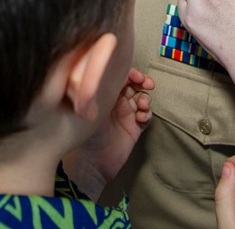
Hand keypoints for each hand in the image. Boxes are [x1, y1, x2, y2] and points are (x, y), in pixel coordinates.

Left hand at [63, 68, 154, 200]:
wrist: (90, 162)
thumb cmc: (86, 134)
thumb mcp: (93, 108)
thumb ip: (102, 90)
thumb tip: (111, 73)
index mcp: (104, 95)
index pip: (120, 77)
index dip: (131, 73)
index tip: (137, 76)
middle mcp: (115, 103)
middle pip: (134, 86)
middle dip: (142, 82)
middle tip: (148, 84)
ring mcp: (126, 115)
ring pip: (142, 99)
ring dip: (145, 99)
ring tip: (142, 105)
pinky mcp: (134, 129)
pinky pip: (145, 117)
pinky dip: (147, 114)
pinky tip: (141, 117)